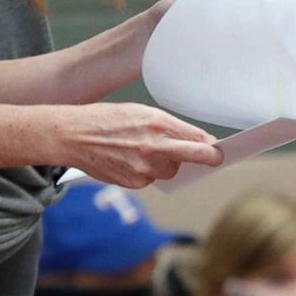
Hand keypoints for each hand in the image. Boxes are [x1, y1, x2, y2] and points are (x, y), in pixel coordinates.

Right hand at [59, 102, 222, 187]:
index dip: (213, 151)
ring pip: (169, 171)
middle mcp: (153, 149)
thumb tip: (201, 141)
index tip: (222, 154)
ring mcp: (143, 169)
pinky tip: (129, 159)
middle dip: (195, 157)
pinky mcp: (133, 183)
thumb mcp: (143, 113)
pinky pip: (150, 179)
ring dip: (164, 163)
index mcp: (158, 126)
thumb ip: (173, 128)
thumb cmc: (107, 119)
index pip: (198, 144)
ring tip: (142, 149)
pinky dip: (146, 171)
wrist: (73, 136)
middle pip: (190, 160)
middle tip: (197, 154)